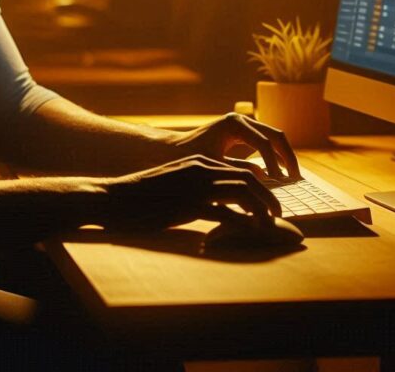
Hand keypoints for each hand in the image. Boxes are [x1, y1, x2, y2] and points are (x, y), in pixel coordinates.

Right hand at [97, 154, 281, 231]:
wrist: (116, 197)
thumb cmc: (144, 194)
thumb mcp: (176, 181)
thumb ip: (199, 185)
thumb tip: (222, 200)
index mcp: (200, 162)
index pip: (242, 170)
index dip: (261, 187)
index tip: (269, 203)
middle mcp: (202, 169)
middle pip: (248, 178)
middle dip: (269, 197)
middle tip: (278, 215)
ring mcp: (196, 186)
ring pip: (242, 192)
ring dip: (261, 209)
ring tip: (269, 225)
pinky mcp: (188, 205)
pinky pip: (225, 213)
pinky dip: (242, 222)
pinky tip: (249, 233)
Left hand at [169, 113, 299, 180]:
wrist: (171, 150)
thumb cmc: (188, 158)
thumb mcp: (214, 168)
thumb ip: (239, 173)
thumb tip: (265, 181)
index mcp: (234, 124)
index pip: (263, 143)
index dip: (274, 164)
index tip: (280, 183)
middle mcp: (241, 120)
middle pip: (275, 135)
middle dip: (287, 156)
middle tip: (296, 178)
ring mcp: (242, 124)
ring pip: (273, 137)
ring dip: (283, 156)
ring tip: (293, 176)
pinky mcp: (241, 132)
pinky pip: (265, 142)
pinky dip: (274, 156)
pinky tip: (279, 173)